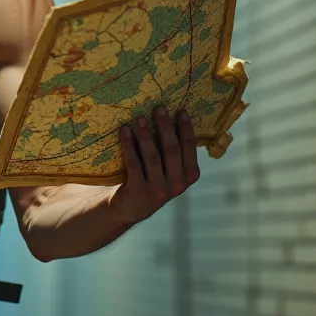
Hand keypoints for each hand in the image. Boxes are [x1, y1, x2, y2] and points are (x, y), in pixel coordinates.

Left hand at [110, 106, 199, 225]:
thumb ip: (174, 151)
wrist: (131, 208)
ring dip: (145, 135)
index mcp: (190, 175)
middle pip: (172, 149)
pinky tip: (124, 132)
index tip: (180, 110)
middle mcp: (178, 184)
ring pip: (152, 156)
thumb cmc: (153, 179)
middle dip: (165, 126)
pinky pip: (134, 164)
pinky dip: (129, 146)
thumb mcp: (170, 169)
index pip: (190, 147)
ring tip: (139, 118)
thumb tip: (171, 116)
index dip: (186, 128)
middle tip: (158, 108)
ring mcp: (159, 190)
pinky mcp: (140, 191)